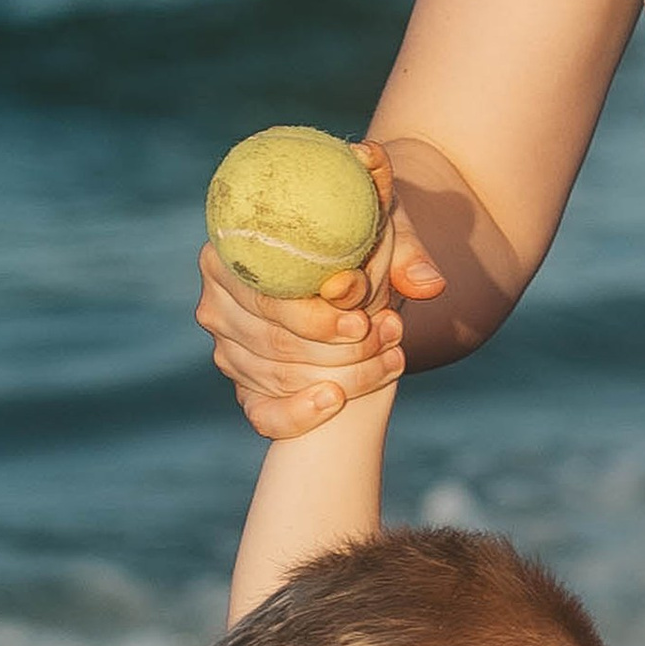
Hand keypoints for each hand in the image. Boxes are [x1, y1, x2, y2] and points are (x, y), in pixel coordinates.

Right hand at [196, 147, 446, 441]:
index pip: (265, 297)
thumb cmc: (356, 237)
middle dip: (337, 351)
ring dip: (341, 376)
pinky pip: (263, 414)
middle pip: (272, 341)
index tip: (363, 322)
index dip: (315, 317)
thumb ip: (404, 253)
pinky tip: (335, 402)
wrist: (348, 267)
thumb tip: (427, 286)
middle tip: (388, 340)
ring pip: (277, 377)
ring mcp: (226, 346)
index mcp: (231, 251)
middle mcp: (218, 301)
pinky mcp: (243, 383)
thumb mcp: (380, 230)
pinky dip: (299, 415)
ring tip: (391, 358)